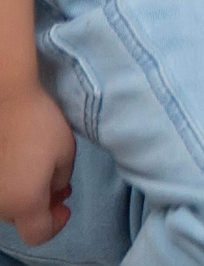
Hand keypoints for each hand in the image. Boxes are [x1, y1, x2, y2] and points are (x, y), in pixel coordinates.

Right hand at [0, 81, 73, 246]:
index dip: (56, 225)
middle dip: (41, 207)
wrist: (6, 98)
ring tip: (38, 171)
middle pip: (21, 220)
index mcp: (23, 203)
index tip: (66, 205)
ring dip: (24, 196)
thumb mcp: (66, 156)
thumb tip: (52, 193)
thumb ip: (60, 183)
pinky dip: (9, 185)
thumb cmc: (40, 125)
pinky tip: (20, 164)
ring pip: (7, 206)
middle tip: (57, 185)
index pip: (38, 235)